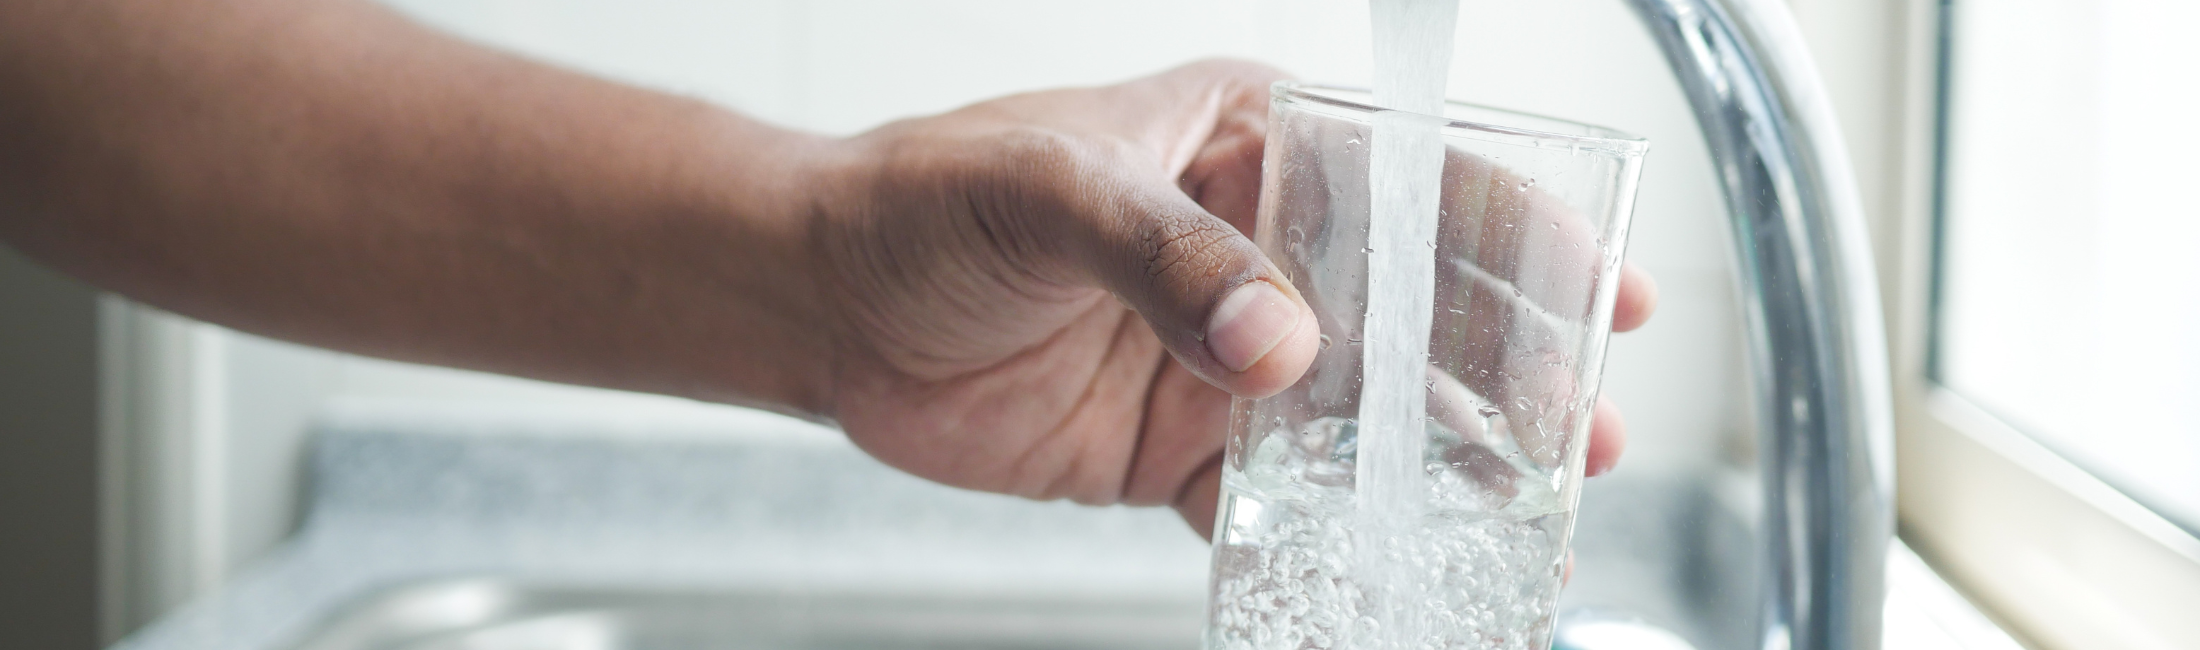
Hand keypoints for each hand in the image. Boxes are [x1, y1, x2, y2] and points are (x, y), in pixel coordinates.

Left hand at [800, 60, 1656, 535]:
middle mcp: (1259, 251)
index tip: (1606, 295)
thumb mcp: (1047, 190)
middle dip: (1514, 367)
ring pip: (1365, 411)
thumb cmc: (927, 200)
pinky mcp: (1177, 449)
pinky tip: (1387, 564)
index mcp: (1248, 147)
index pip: (1413, 181)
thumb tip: (1278, 348)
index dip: (1520, 235)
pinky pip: (1272, 500)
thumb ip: (1164, 258)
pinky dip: (1325, 537)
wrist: (823, 303)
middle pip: (1417, 309)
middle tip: (1589, 433)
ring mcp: (1226, 357)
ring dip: (1445, 456)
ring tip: (1532, 505)